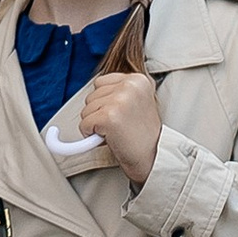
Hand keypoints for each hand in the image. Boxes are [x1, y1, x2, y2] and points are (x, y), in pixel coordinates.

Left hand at [78, 65, 162, 184]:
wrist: (153, 157)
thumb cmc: (142, 134)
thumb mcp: (137, 101)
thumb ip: (118, 91)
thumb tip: (94, 92)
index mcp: (137, 80)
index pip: (100, 82)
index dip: (105, 102)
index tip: (119, 114)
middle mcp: (129, 86)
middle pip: (91, 95)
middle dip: (99, 113)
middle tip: (120, 124)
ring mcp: (118, 100)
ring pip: (86, 110)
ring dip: (96, 124)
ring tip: (116, 130)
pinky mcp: (108, 116)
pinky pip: (84, 125)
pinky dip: (91, 135)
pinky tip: (110, 137)